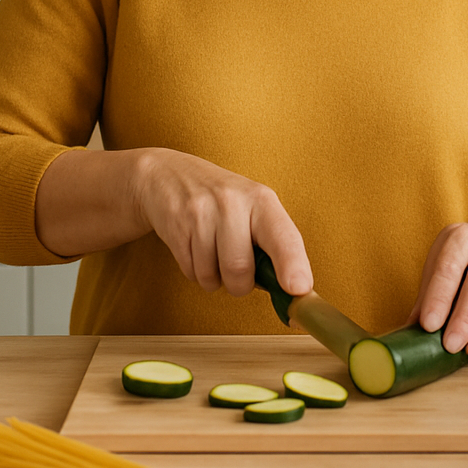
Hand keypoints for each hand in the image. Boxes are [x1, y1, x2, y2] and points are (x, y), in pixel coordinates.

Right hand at [129, 148, 313, 296]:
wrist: (167, 175)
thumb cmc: (222, 201)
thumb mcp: (253, 209)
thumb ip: (273, 245)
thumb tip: (292, 292)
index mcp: (262, 199)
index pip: (283, 236)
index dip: (292, 265)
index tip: (299, 289)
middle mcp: (232, 202)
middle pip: (240, 269)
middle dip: (240, 284)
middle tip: (238, 271)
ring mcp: (200, 212)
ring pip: (212, 276)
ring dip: (215, 279)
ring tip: (213, 252)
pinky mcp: (174, 226)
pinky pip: (190, 272)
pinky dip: (195, 272)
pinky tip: (195, 248)